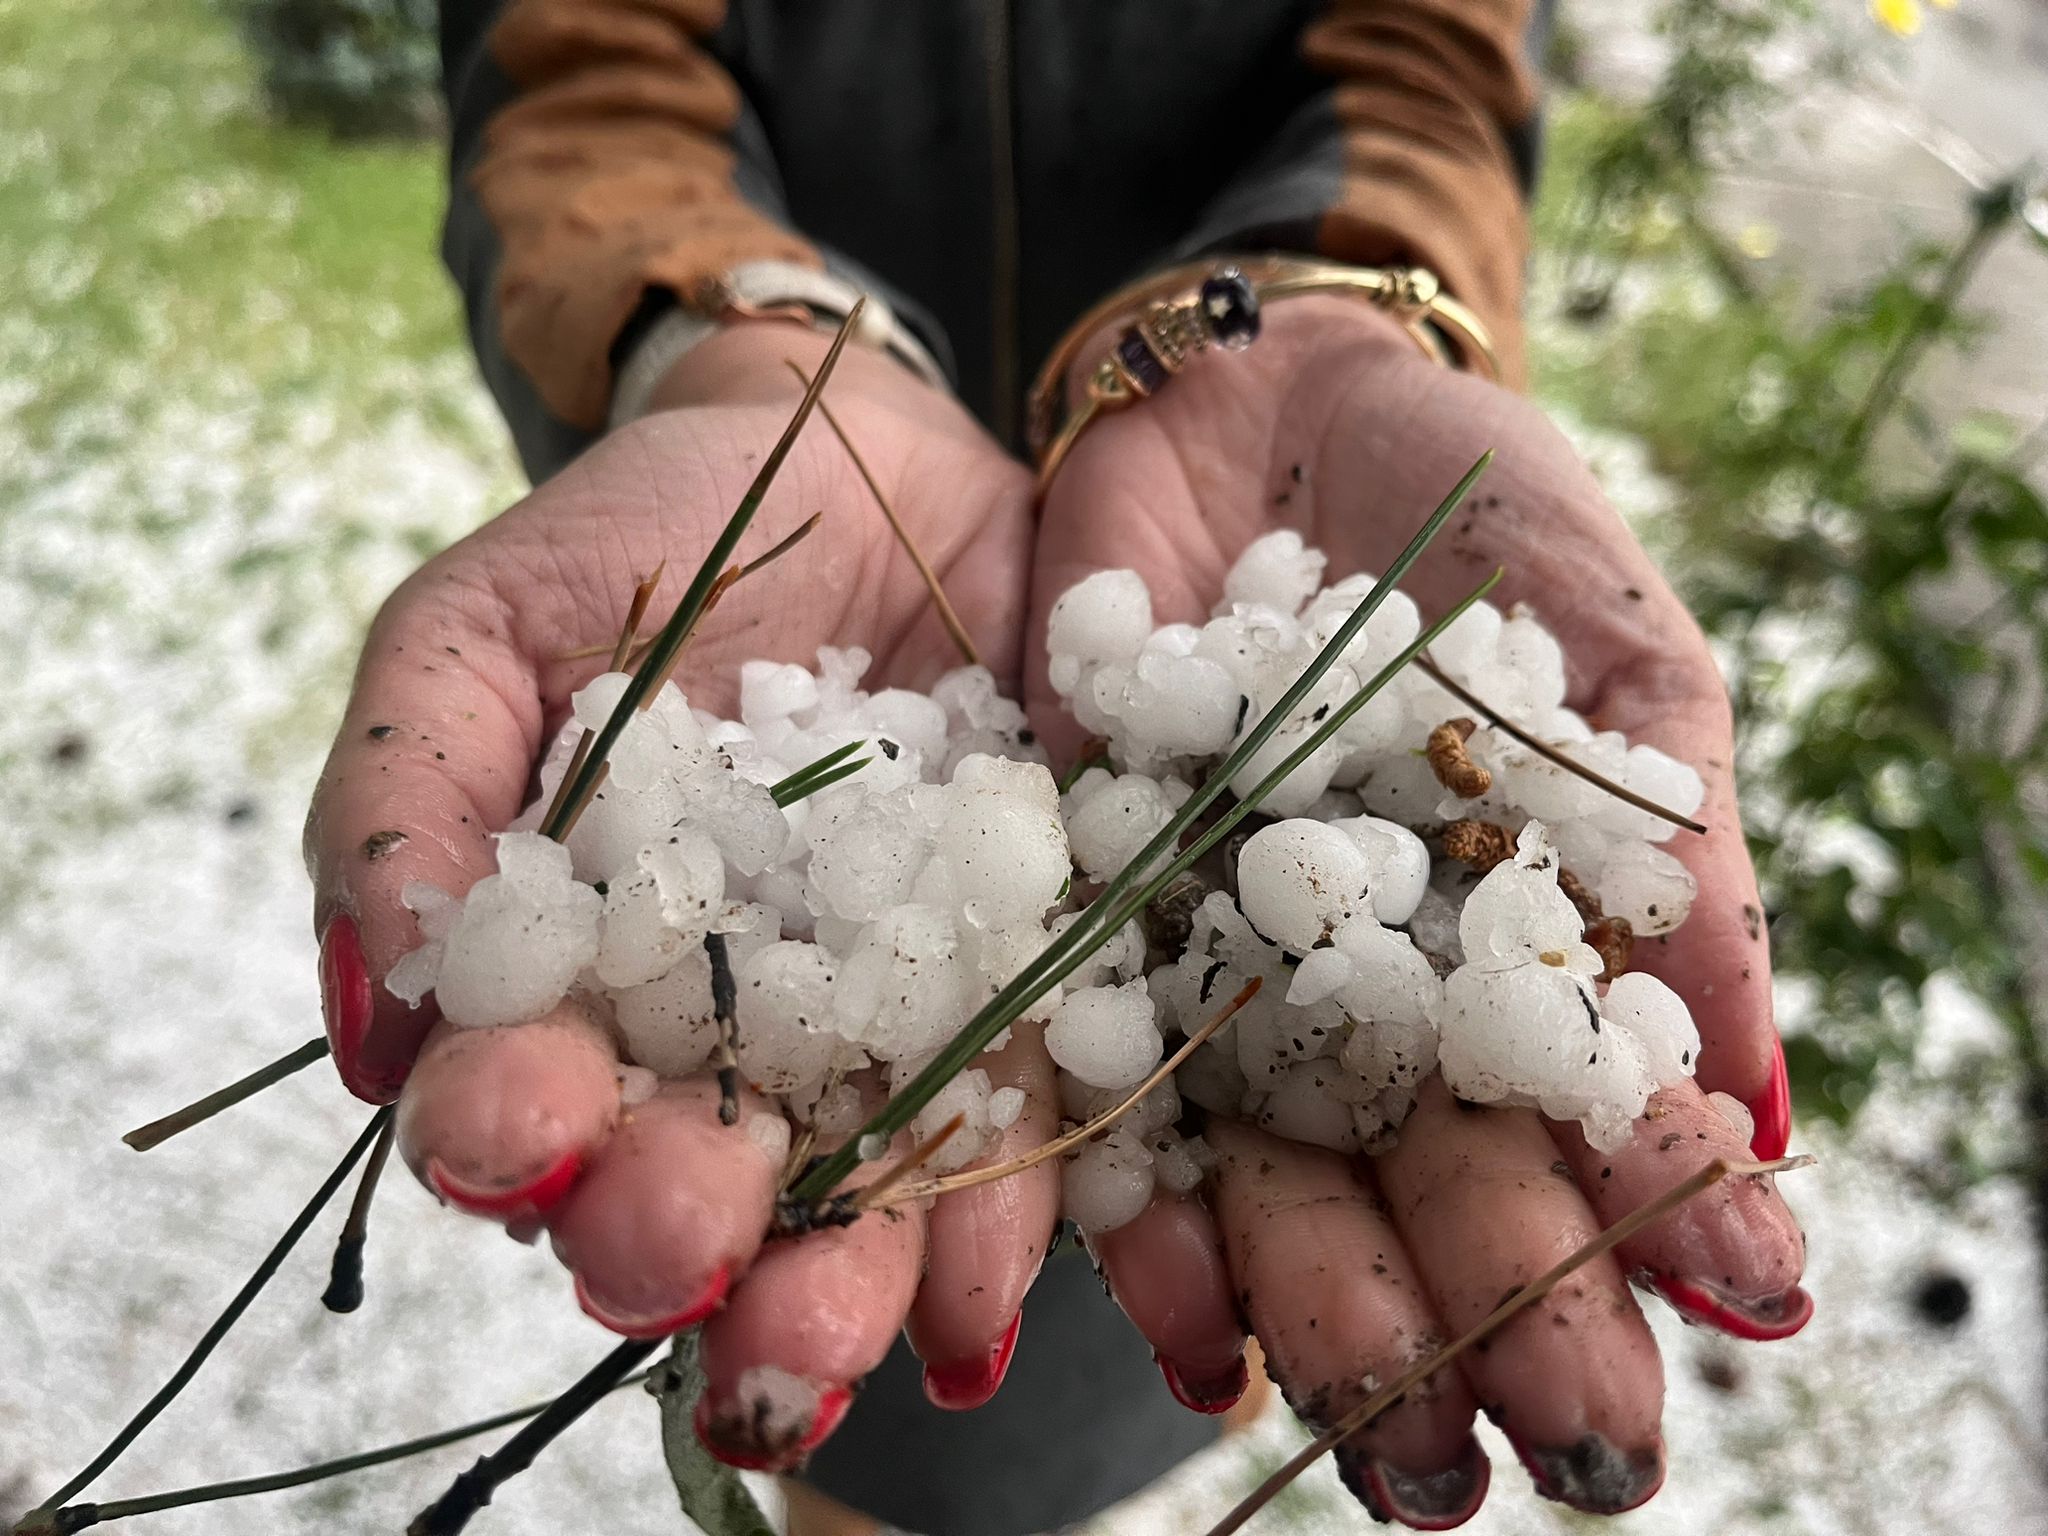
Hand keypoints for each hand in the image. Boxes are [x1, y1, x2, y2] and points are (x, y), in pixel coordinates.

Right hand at [304, 322, 1056, 1465]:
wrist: (870, 459)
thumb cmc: (655, 535)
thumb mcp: (493, 622)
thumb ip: (409, 790)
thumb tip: (374, 1028)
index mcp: (581, 976)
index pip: (532, 1091)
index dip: (511, 1129)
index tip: (511, 1135)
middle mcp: (732, 1038)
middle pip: (696, 1178)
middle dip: (677, 1233)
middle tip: (676, 1247)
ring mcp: (888, 1022)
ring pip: (860, 1196)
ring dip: (838, 1289)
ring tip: (827, 1345)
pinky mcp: (1031, 986)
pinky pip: (1024, 1117)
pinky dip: (1012, 1218)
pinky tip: (988, 1302)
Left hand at [1027, 299, 1808, 1522]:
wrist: (1255, 392)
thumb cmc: (1470, 494)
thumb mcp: (1603, 634)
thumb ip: (1672, 834)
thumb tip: (1760, 1071)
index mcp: (1504, 934)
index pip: (1590, 1097)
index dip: (1663, 1195)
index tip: (1737, 1298)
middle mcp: (1359, 979)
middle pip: (1427, 1170)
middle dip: (1496, 1300)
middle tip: (1554, 1447)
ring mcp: (1211, 956)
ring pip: (1268, 1160)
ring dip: (1325, 1296)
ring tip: (1381, 1433)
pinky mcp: (1077, 909)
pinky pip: (1090, 1069)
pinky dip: (1126, 1193)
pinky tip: (1179, 1314)